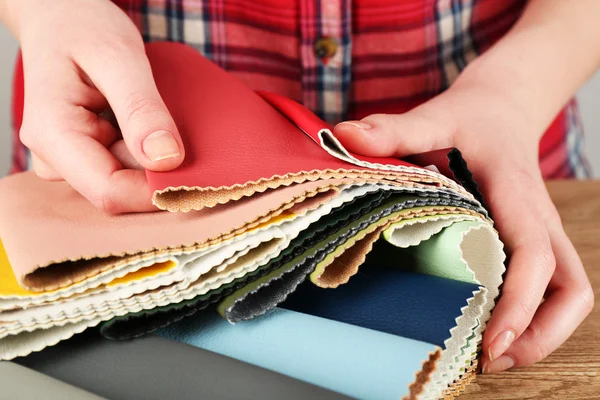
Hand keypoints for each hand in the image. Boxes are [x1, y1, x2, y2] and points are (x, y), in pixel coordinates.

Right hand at [6, 0, 184, 212]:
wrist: (61, 15)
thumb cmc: (83, 26)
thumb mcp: (118, 56)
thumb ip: (141, 108)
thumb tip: (166, 160)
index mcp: (53, 134)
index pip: (109, 192)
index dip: (156, 192)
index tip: (198, 174)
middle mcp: (54, 156)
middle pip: (120, 189)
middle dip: (159, 171)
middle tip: (183, 130)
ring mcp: (68, 158)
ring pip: (126, 180)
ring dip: (154, 159)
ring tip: (161, 118)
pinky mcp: (84, 154)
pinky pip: (124, 167)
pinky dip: (147, 152)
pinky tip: (150, 125)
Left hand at [333, 77, 593, 372]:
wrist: (501, 109)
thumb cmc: (469, 118)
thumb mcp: (433, 118)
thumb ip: (392, 130)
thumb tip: (342, 137)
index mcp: (516, 193)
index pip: (534, 253)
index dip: (519, 303)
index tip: (492, 342)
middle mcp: (540, 218)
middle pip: (569, 290)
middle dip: (539, 334)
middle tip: (489, 359)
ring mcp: (543, 232)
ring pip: (569, 294)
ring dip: (542, 333)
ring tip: (492, 357)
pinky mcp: (536, 241)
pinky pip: (554, 288)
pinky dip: (536, 318)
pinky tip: (496, 329)